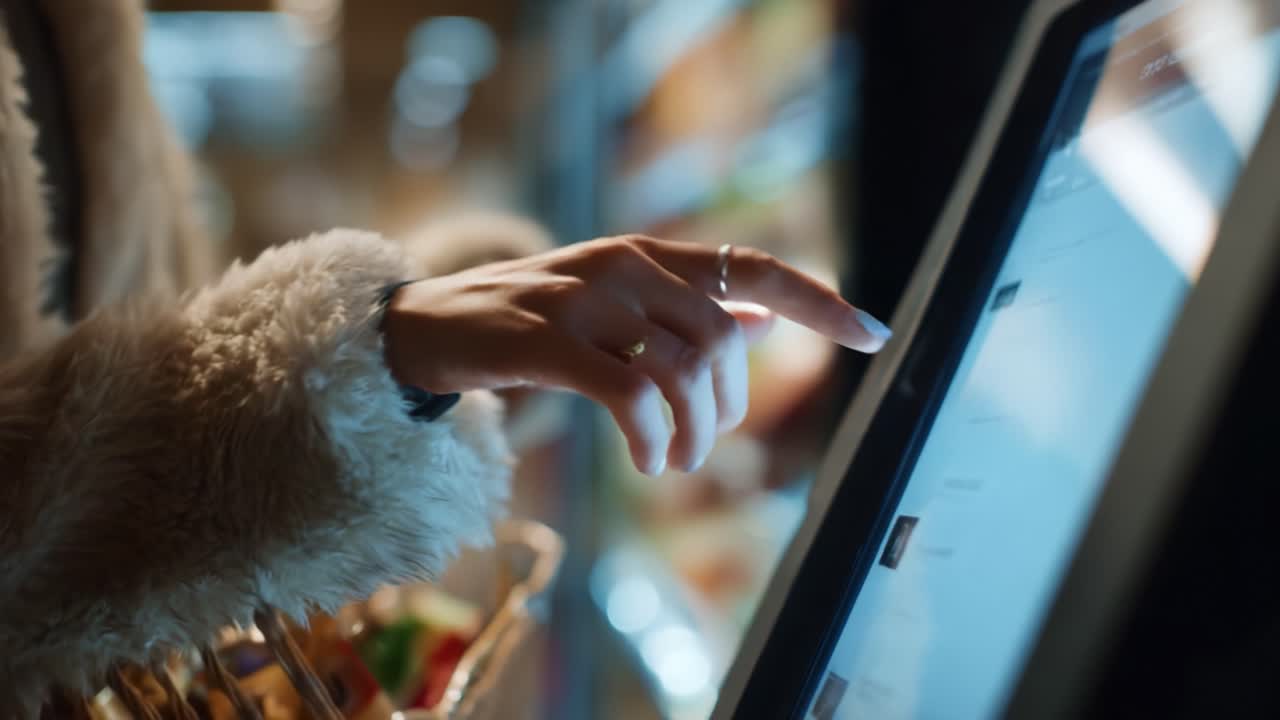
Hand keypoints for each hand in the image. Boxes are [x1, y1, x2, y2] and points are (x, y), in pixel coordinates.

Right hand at [383, 236, 891, 474]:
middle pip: (724, 335)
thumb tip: (766, 320)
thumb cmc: (528, 323)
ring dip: (695, 431)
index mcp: (649, 257)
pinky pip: (627, 392)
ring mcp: (582, 298)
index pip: (753, 266)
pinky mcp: (541, 340)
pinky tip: (645, 459)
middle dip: (731, 406)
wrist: (426, 324)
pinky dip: (650, 435)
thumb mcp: (613, 309)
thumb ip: (684, 311)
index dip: (819, 300)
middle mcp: (624, 264)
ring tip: (675, 461)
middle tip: (703, 448)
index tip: (875, 336)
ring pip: (682, 366)